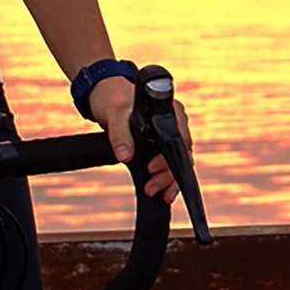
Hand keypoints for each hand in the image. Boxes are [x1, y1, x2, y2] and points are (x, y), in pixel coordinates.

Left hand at [89, 73, 184, 202]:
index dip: (169, 158)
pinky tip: (159, 192)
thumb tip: (124, 156)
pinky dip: (165, 179)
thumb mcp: (115, 114)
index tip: (151, 167)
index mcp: (172, 111)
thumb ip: (120, 134)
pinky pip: (169, 165)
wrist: (107, 97)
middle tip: (151, 187)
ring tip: (152, 191)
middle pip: (182, 155)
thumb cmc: (114, 99)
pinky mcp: (160, 146)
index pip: (180, 139)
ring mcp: (169, 135)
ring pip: (177, 163)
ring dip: (167, 180)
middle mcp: (175, 123)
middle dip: (168, 175)